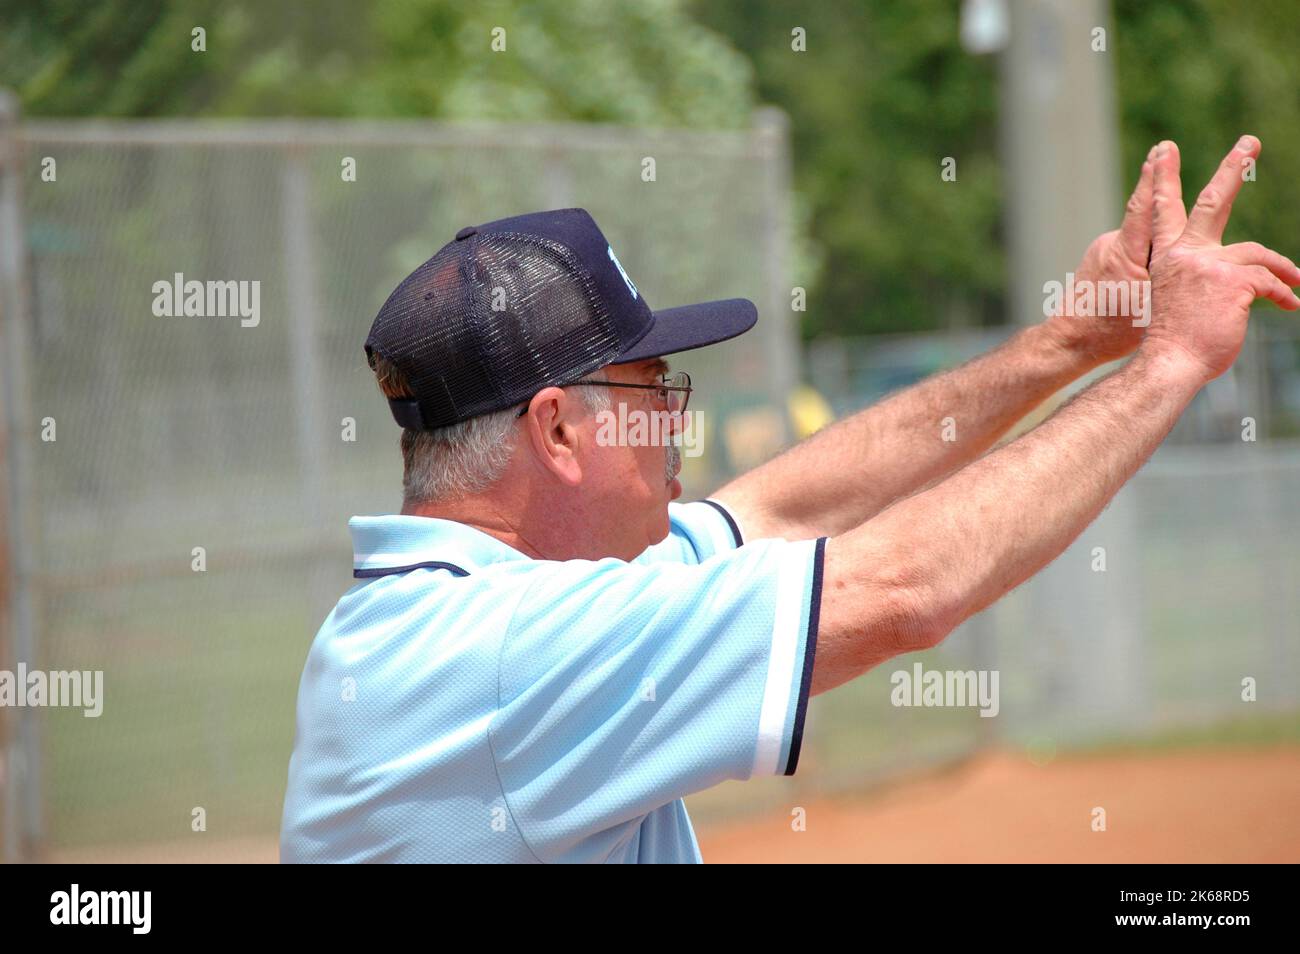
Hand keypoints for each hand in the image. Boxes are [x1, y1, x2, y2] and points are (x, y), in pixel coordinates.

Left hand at [1043, 145, 1156, 364]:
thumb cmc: (1112, 331)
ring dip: (1158, 232)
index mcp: (1126, 254)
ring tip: (1169, 232)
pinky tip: (1150, 266)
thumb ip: (1171, 274)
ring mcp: (1104, 250)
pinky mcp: (1101, 258)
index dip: (1156, 179)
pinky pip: (1132, 247)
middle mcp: (1113, 245)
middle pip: (1145, 211)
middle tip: (1165, 147)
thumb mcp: (1151, 305)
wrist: (1069, 341)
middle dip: (1158, 179)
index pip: (1143, 209)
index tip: (1164, 150)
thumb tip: (1199, 253)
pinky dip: (1147, 250)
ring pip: (1143, 235)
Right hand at [1141, 136, 1299, 383]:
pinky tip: (1291, 305)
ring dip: (1284, 267)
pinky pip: (1270, 281)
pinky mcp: (1233, 281)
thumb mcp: (1177, 302)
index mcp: (1166, 259)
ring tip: (1299, 278)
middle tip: (1249, 142)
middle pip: (1212, 204)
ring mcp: (1208, 265)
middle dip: (1232, 168)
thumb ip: (1196, 279)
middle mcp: (1184, 255)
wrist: (1168, 365)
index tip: (1161, 154)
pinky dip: (1284, 294)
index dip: (1161, 182)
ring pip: (1258, 254)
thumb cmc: (1171, 344)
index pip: (1162, 215)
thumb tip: (1236, 276)